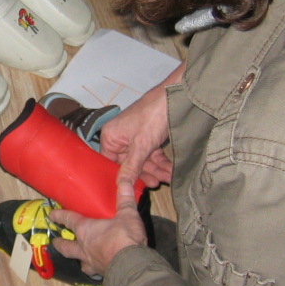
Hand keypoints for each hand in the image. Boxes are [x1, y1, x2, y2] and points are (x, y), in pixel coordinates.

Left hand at [51, 178, 147, 277]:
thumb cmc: (124, 238)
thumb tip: (126, 179)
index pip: (69, 220)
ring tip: (78, 258)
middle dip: (60, 243)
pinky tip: (99, 269)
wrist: (132, 266)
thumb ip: (125, 197)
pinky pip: (94, 272)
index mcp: (86, 230)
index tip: (51, 215)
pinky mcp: (102, 274)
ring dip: (77, 259)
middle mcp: (84, 247)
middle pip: (66, 246)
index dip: (59, 216)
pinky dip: (94, 270)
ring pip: (80, 262)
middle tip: (55, 242)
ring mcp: (92, 263)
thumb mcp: (127, 214)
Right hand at [99, 62, 183, 187]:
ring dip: (156, 169)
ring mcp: (134, 137)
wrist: (173, 96)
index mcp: (110, 137)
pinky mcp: (148, 136)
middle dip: (145, 173)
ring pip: (142, 159)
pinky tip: (169, 169)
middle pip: (129, 163)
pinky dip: (160, 161)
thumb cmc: (152, 116)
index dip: (122, 176)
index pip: (111, 163)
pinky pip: (151, 153)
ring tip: (168, 177)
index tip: (133, 189)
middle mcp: (120, 137)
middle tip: (157, 184)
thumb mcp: (141, 145)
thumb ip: (131, 167)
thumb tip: (122, 186)